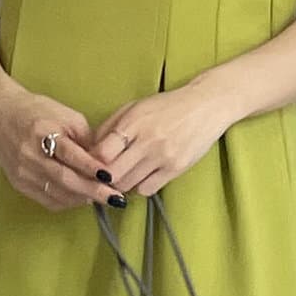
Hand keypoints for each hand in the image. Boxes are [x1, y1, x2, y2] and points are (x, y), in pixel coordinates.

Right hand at [0, 86, 121, 212]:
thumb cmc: (37, 112)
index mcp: (42, 131)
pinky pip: (48, 200)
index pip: (69, 153)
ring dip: (83, 198)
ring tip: (104, 198)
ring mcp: (23, 172)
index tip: (110, 177)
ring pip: (58, 193)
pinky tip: (82, 198)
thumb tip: (105, 163)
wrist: (0, 116)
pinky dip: (68, 201)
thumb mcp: (66, 116)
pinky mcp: (19, 183)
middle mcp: (29, 154)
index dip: (90, 167)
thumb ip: (86, 139)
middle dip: (93, 191)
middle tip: (116, 199)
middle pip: (64, 178)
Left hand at [89, 80, 234, 197]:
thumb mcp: (134, 107)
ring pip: (128, 185)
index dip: (92, 162)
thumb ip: (110, 127)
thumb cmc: (166, 106)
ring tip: (122, 175)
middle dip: (103, 178)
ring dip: (120, 184)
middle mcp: (147, 141)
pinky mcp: (176, 169)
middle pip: (113, 174)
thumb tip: (89, 150)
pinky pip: (147, 189)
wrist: (205, 106)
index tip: (91, 164)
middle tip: (101, 177)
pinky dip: (139, 187)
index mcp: (133, 122)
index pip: (102, 152)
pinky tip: (141, 177)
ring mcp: (162, 157)